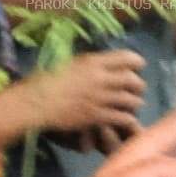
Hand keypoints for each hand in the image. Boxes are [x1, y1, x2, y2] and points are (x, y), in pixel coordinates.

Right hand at [34, 47, 149, 141]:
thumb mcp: (69, 63)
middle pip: (132, 80)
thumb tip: (99, 64)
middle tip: (138, 88)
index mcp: (94, 62)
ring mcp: (100, 99)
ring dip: (135, 103)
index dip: (137, 62)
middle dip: (138, 85)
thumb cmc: (46, 79)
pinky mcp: (97, 116)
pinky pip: (121, 117)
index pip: (127, 58)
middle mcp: (101, 78)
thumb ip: (87, 64)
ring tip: (134, 105)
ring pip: (130, 100)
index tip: (139, 66)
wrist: (36, 102)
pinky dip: (127, 118)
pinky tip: (126, 119)